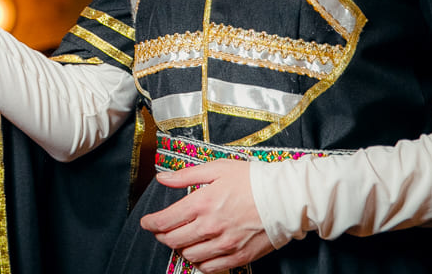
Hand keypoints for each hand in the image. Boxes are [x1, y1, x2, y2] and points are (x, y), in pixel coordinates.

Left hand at [141, 160, 272, 272]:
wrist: (285, 198)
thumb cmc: (252, 180)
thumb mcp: (217, 168)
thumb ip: (186, 175)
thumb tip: (162, 178)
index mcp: (202, 202)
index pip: (165, 220)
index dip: (150, 223)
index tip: (146, 223)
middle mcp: (210, 226)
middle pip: (173, 241)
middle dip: (162, 236)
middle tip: (162, 231)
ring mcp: (224, 244)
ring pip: (190, 255)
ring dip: (181, 249)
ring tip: (183, 240)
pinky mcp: (239, 256)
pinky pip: (210, 268)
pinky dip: (200, 263)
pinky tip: (201, 253)